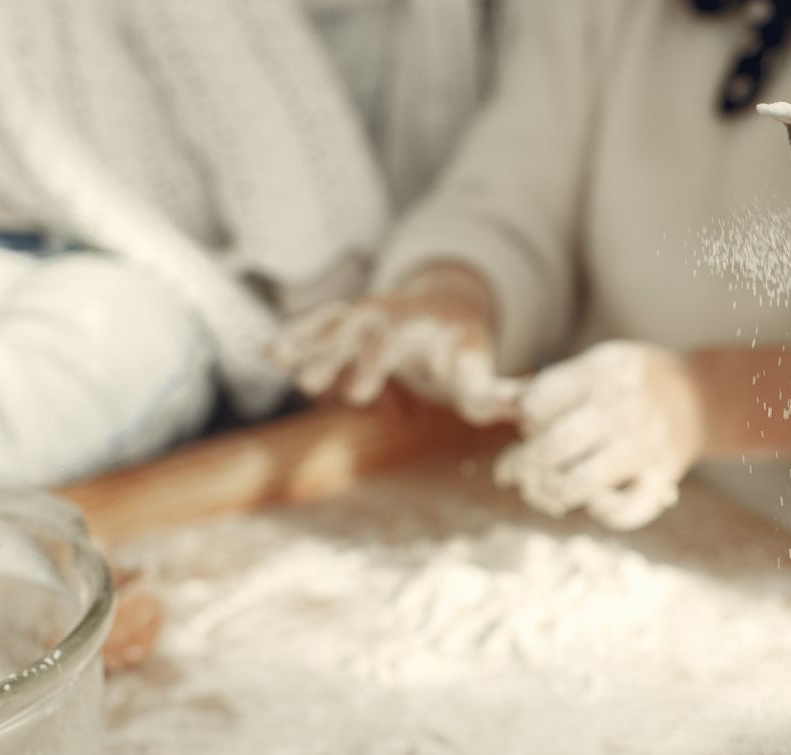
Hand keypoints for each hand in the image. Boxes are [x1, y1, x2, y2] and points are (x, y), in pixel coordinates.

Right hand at [266, 264, 520, 424]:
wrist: (444, 307)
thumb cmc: (462, 348)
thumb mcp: (478, 368)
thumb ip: (490, 394)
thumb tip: (522, 412)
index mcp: (418, 325)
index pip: (391, 344)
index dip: (372, 366)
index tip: (358, 395)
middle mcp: (385, 313)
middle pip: (353, 331)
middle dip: (332, 355)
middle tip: (312, 387)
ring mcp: (360, 313)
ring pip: (327, 325)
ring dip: (304, 344)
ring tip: (280, 364)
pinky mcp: (341, 319)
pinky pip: (313, 324)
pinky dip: (293, 336)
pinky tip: (268, 355)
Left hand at [494, 341, 706, 530]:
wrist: (702, 396)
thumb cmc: (632, 381)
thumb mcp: (594, 365)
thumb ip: (547, 387)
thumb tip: (493, 407)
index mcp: (601, 374)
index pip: (536, 407)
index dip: (524, 421)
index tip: (529, 424)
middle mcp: (622, 410)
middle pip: (551, 448)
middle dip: (520, 465)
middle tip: (509, 472)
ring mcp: (643, 447)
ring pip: (578, 483)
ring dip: (549, 493)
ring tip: (539, 492)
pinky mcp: (661, 478)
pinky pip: (625, 511)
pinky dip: (603, 513)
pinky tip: (593, 503)